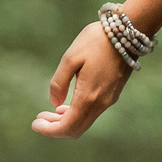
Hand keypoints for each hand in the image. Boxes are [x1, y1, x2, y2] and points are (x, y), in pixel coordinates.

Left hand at [34, 21, 130, 138]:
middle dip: (56, 128)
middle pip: (76, 129)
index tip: (34, 123)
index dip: (49, 130)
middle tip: (39, 119)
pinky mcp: (113, 93)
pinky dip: (77, 114)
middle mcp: (101, 103)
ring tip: (48, 113)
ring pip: (85, 122)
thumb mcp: (70, 57)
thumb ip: (59, 82)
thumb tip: (54, 103)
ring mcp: (109, 99)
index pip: (67, 126)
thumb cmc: (96, 40)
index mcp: (89, 96)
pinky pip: (92, 113)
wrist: (127, 31)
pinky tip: (65, 105)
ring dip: (66, 122)